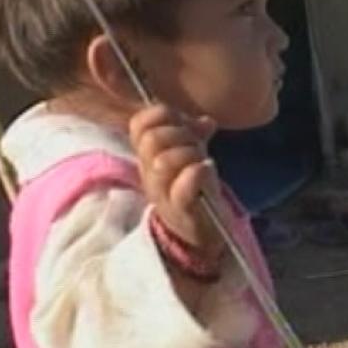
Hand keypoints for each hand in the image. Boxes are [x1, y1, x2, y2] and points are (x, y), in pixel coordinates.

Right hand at [129, 105, 226, 253]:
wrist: (201, 233)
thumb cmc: (193, 189)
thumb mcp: (190, 154)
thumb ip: (193, 134)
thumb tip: (206, 122)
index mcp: (148, 155)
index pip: (140, 123)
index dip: (163, 114)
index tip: (185, 123)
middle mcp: (149, 173)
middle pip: (152, 139)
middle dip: (181, 133)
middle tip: (197, 145)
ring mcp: (162, 193)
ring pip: (164, 160)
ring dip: (190, 154)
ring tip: (203, 162)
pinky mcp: (181, 210)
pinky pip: (183, 185)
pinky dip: (198, 172)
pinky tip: (207, 170)